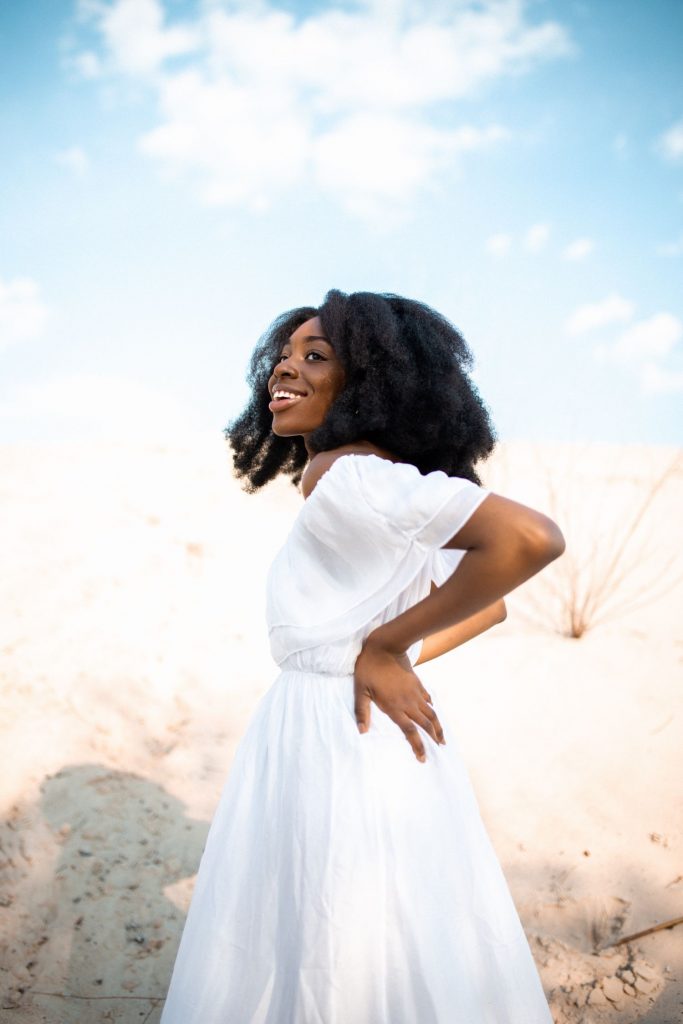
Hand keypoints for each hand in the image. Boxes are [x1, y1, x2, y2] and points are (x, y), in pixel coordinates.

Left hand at [353, 638, 445, 762]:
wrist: (386, 647)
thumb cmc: (369, 668)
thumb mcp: (360, 690)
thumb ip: (362, 711)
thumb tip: (361, 732)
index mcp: (394, 707)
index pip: (410, 731)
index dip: (417, 746)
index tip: (422, 758)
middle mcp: (409, 703)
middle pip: (425, 725)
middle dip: (433, 739)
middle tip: (438, 750)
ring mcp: (415, 693)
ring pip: (431, 714)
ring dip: (438, 727)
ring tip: (442, 738)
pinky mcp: (418, 684)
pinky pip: (429, 700)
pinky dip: (433, 709)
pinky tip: (434, 714)